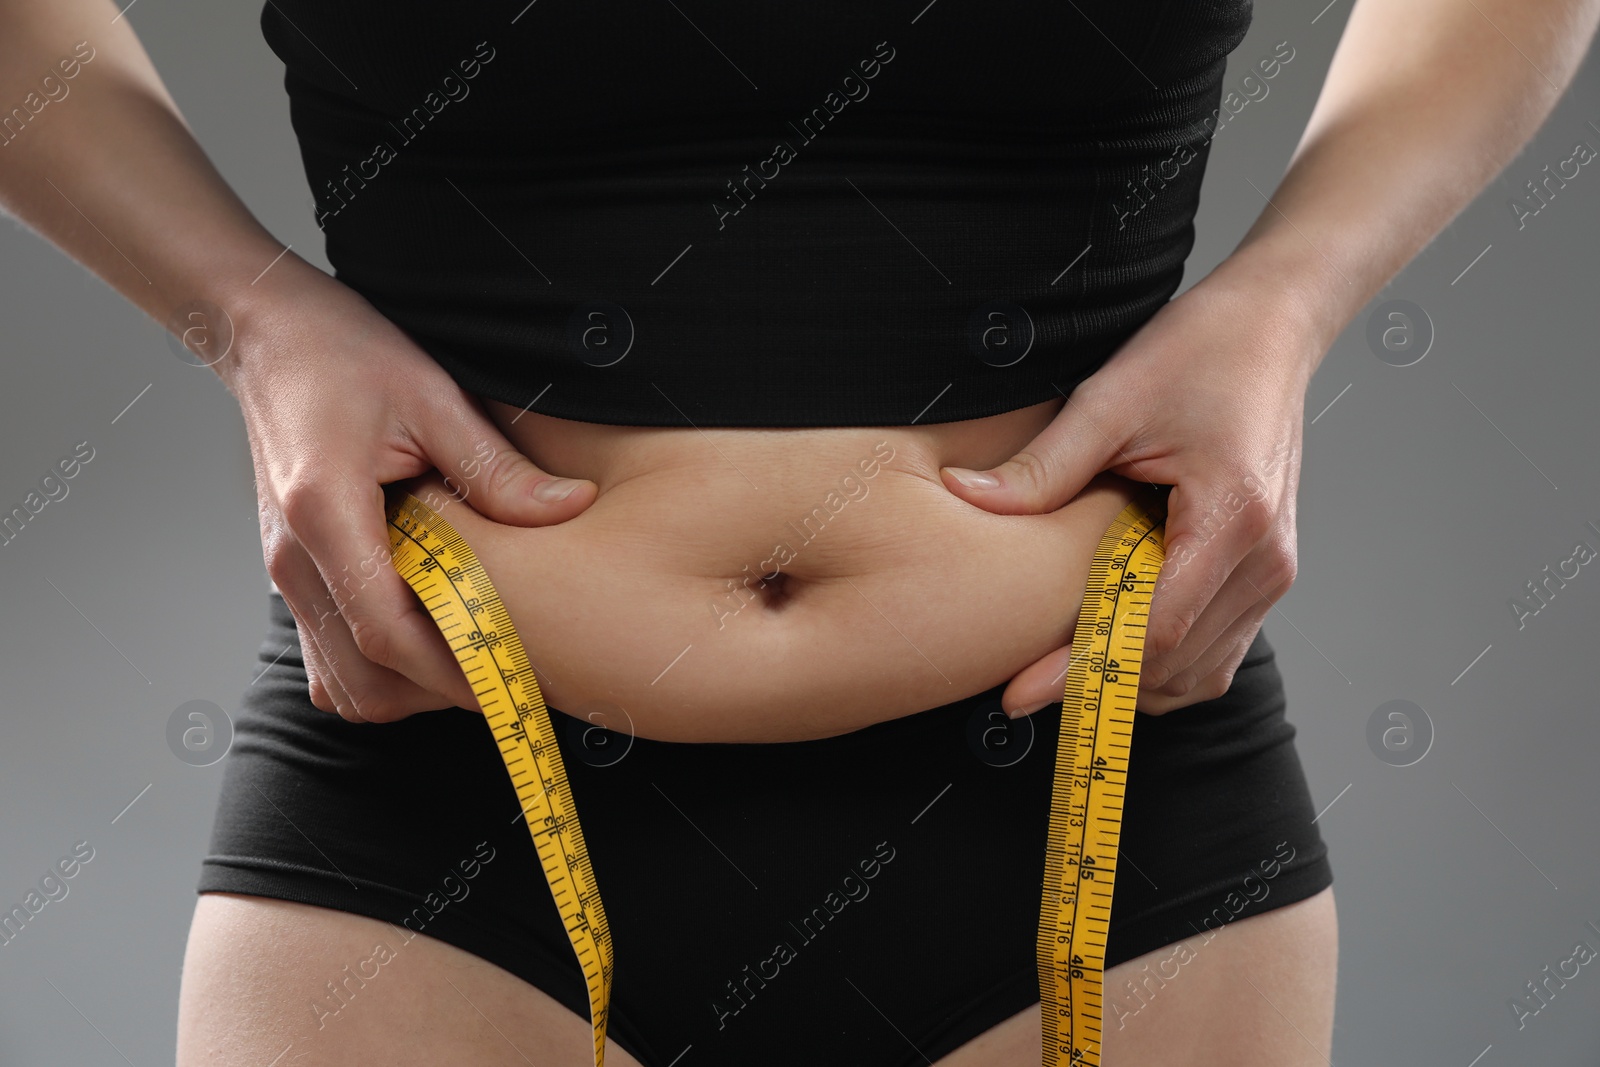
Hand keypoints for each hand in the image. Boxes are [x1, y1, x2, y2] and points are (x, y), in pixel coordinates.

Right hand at [212, 255, 597, 722]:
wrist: (266, 335)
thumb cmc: (344, 353)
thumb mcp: (433, 398)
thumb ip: (496, 468)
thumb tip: (571, 506)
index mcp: (325, 512)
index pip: (387, 630)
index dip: (454, 666)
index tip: (515, 674)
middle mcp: (294, 558)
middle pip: (364, 678)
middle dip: (439, 691)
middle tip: (511, 673)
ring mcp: (285, 572)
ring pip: (342, 682)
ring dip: (409, 689)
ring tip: (476, 659)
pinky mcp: (292, 574)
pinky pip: (329, 658)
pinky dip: (378, 671)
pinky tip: (430, 639)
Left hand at [941, 267, 1319, 714]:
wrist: (1271, 327)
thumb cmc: (1200, 352)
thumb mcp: (1109, 401)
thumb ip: (1042, 466)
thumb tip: (965, 496)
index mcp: (1231, 521)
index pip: (1154, 630)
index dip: (1083, 669)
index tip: (1020, 693)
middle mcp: (1265, 560)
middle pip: (1176, 666)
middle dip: (1098, 684)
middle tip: (1021, 685)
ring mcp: (1273, 571)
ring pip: (1200, 673)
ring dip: (1132, 682)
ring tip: (1060, 668)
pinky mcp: (1266, 571)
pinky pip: (1216, 649)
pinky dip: (1163, 663)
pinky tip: (1111, 641)